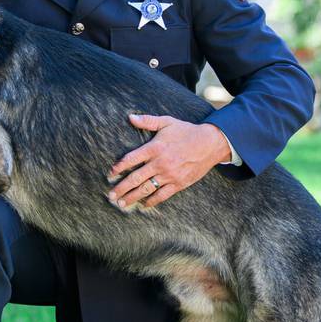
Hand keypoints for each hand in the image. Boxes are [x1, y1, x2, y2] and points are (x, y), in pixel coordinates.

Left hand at [108, 116, 230, 208]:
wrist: (210, 144)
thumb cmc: (186, 131)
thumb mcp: (167, 122)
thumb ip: (148, 121)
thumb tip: (130, 117)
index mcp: (155, 148)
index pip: (131, 159)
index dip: (119, 167)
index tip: (110, 174)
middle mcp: (160, 163)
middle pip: (135, 178)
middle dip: (121, 188)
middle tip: (110, 196)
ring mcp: (169, 175)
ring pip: (146, 189)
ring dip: (132, 197)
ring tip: (121, 203)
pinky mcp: (179, 184)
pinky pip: (162, 195)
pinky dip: (152, 201)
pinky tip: (143, 204)